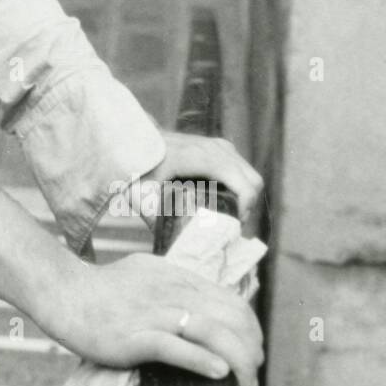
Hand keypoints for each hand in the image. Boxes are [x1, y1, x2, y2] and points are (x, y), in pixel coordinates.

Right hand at [46, 254, 264, 385]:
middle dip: (252, 350)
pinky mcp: (135, 335)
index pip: (232, 301)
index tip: (254, 351)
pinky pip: (176, 347)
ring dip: (239, 362)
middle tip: (254, 375)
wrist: (62, 292)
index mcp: (177, 278)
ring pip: (212, 333)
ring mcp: (153, 313)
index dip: (252, 329)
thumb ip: (174, 287)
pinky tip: (219, 372)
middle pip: (230, 318)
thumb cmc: (100, 290)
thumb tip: (199, 307)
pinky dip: (203, 360)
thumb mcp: (145, 275)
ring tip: (246, 384)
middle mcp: (172, 292)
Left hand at [125, 131, 262, 231]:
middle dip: (248, 206)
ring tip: (227, 215)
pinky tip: (223, 199)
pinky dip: (239, 185)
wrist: (132, 138)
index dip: (246, 210)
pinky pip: (240, 168)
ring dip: (245, 196)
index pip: (244, 185)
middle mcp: (216, 148)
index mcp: (203, 158)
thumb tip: (171, 247)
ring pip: (249, 174)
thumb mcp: (141, 195)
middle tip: (230, 225)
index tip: (232, 226)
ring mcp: (218, 144)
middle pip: (253, 181)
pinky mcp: (217, 145)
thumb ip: (153, 219)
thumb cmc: (137, 166)